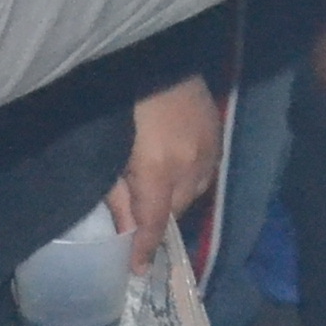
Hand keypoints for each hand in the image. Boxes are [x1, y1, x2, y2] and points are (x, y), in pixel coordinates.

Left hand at [109, 77, 223, 272]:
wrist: (159, 56)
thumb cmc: (123, 100)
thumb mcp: (109, 150)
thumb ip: (116, 192)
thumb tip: (122, 230)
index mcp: (159, 170)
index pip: (154, 222)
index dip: (145, 248)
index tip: (138, 269)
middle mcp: (190, 166)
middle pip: (174, 211)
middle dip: (156, 219)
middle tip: (138, 222)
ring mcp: (208, 151)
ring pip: (192, 194)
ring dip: (173, 199)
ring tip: (155, 193)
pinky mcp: (216, 136)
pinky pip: (204, 173)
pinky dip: (188, 179)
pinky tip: (175, 172)